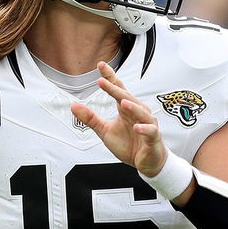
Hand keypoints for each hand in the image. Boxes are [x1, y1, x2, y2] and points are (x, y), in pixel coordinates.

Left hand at [71, 61, 167, 176]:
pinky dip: (144, 129)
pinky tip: (136, 127)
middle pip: (126, 97)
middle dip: (115, 89)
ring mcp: (147, 124)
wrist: (147, 162)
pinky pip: (150, 131)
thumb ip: (91, 119)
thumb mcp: (105, 131)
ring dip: (132, 106)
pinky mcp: (153, 137)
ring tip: (122, 102)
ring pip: (140, 112)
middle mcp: (137, 112)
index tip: (101, 65)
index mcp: (126, 109)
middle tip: (103, 80)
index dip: (110, 77)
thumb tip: (74, 106)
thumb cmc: (129, 145)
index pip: (118, 88)